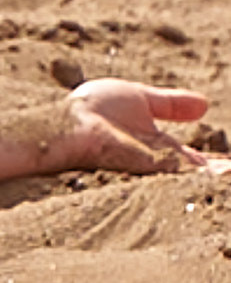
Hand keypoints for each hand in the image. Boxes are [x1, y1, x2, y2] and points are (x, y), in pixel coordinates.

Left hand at [63, 81, 230, 175]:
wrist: (66, 116)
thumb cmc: (94, 108)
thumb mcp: (140, 99)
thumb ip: (170, 104)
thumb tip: (206, 104)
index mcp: (162, 149)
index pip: (200, 164)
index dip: (220, 168)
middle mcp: (160, 163)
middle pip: (200, 178)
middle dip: (220, 179)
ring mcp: (150, 167)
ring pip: (190, 182)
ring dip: (213, 183)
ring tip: (228, 180)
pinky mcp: (139, 165)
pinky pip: (171, 175)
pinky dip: (195, 179)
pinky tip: (214, 180)